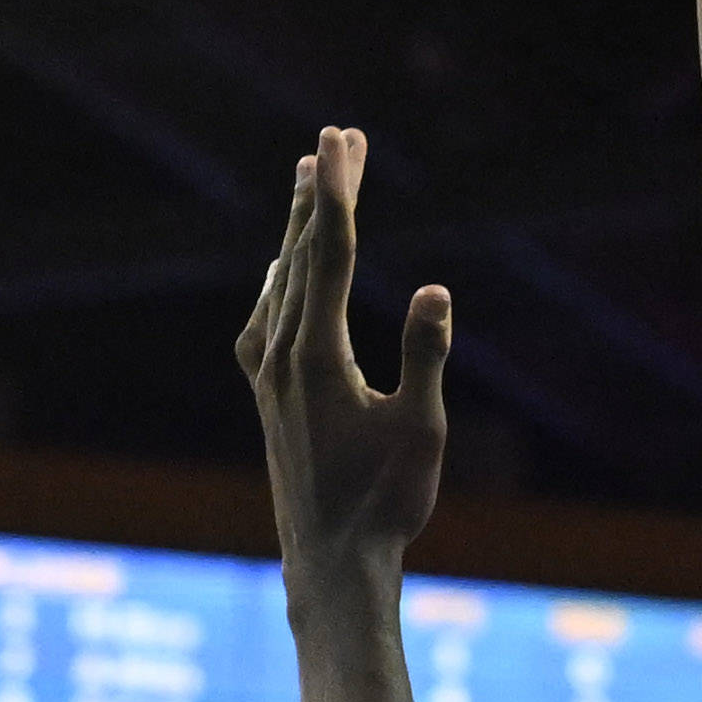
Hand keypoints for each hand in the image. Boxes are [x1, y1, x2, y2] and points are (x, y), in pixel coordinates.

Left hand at [238, 128, 448, 578]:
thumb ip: (425, 355)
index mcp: (317, 354)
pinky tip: (279, 275)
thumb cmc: (383, 503)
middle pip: (301, 254)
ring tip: (309, 181)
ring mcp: (269, 376)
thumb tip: (434, 290)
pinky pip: (267, 317)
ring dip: (298, 229)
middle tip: (334, 137)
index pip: (330, 251)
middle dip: (319, 194)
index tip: (343, 139)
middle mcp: (282, 355)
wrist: (330, 565)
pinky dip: (279, 279)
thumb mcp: (421, 430)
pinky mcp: (269, 397)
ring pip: (280, 281)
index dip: (338, 191)